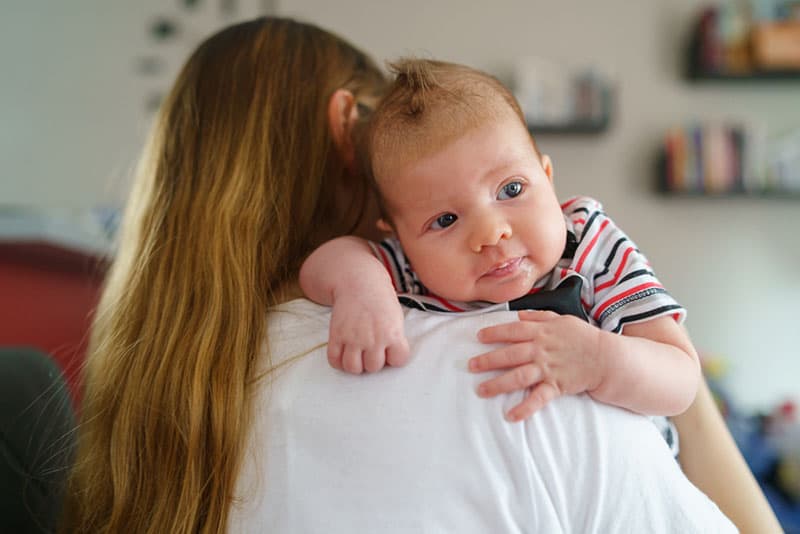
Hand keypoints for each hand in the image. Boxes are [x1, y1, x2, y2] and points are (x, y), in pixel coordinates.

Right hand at [327, 290, 409, 373]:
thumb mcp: (396, 318)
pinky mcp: (336, 335)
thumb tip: (389, 358)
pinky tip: (344, 354)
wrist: (358, 282)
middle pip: (373, 367)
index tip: (391, 350)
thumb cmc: (380, 300)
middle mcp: (373, 338)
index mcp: (392, 333)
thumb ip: (394, 339)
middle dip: (373, 361)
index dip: (394, 357)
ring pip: (353, 368)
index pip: (398, 360)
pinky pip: (334, 360)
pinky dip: (339, 361)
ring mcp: (353, 338)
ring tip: (358, 355)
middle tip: (372, 350)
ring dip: (356, 364)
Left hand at [469, 310, 605, 420]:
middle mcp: (541, 350)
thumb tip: (519, 315)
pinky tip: (511, 415)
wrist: (607, 358)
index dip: (494, 333)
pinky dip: (525, 408)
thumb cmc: (583, 337)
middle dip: (488, 360)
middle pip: (510, 355)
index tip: (479, 336)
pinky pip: (538, 398)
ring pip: (518, 376)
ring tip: (481, 390)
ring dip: (498, 384)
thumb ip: (538, 317)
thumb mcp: (561, 319)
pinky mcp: (556, 386)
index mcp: (541, 332)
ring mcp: (548, 368)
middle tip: (471, 366)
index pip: (513, 330)